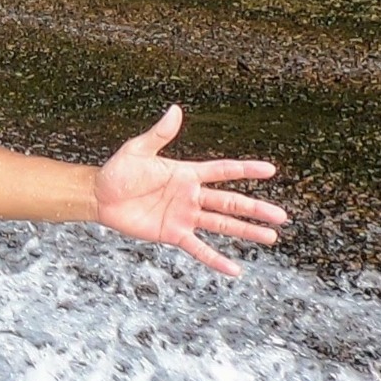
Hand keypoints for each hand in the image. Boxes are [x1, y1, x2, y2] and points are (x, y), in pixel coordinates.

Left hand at [92, 104, 285, 276]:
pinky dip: (216, 260)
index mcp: (187, 173)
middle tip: (281, 216)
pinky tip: (234, 270)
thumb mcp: (138, 150)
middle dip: (256, 209)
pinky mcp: (173, 234)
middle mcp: (191, 196)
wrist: (99, 196)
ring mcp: (184, 216)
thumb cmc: (119, 171)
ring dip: (246, 232)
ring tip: (270, 237)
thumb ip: (159, 134)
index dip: (246, 169)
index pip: (223, 171)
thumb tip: (175, 110)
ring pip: (222, 225)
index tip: (270, 170)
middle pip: (231, 202)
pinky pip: (198, 248)